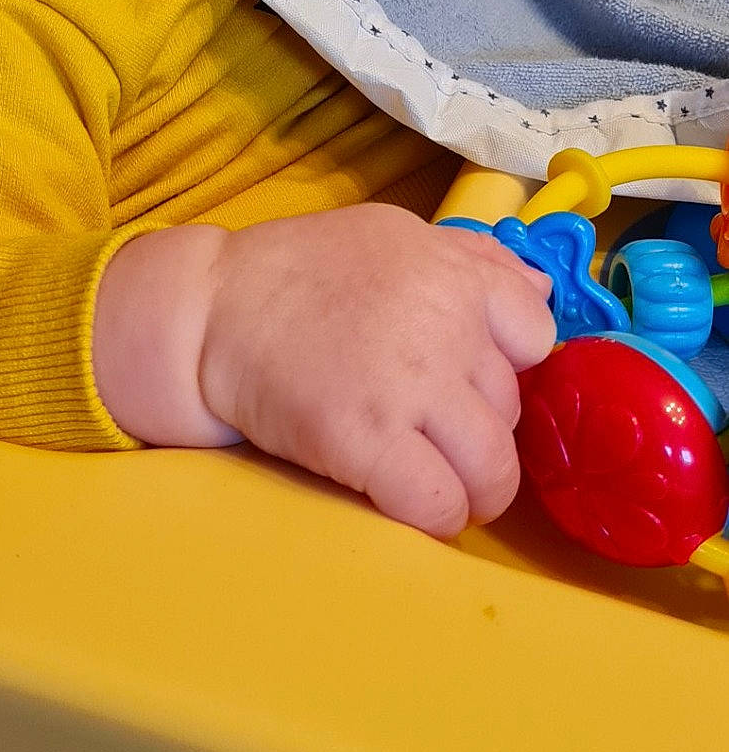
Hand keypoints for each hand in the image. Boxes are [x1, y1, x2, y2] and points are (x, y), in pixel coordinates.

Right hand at [198, 206, 554, 535]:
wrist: (208, 310)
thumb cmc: (296, 270)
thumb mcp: (390, 233)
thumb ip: (471, 258)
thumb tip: (544, 289)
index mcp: (453, 274)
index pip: (536, 337)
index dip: (510, 368)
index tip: (473, 381)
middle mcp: (445, 329)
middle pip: (511, 411)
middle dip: (482, 433)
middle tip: (438, 436)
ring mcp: (409, 389)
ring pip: (493, 471)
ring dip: (475, 492)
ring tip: (444, 488)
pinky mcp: (367, 442)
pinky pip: (439, 504)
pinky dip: (437, 518)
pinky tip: (411, 504)